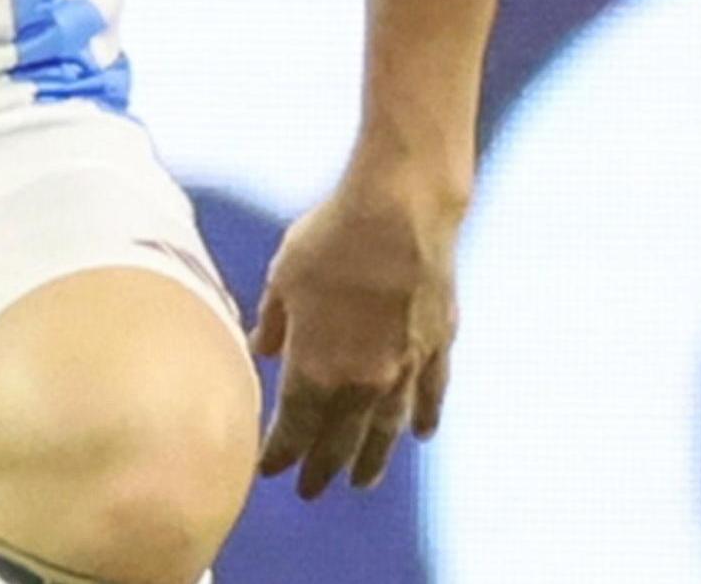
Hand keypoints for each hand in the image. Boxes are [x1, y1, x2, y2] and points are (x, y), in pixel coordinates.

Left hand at [248, 158, 464, 498]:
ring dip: (373, 458)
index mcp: (316, 370)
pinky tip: (421, 434)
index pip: (294, 430)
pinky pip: (431, 393)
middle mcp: (362, 382)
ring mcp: (406, 367)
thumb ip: (274, 322)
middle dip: (322, 468)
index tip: (268, 470)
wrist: (400, 208)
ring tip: (363, 481)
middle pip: (340, 441)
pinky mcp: (438, 343)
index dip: (280, 454)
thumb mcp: (283, 278)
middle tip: (311, 491)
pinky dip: (425, 415)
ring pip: (387, 429)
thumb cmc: (331, 236)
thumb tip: (262, 348)